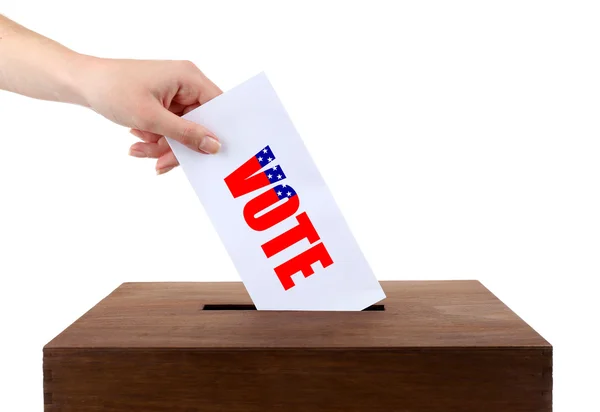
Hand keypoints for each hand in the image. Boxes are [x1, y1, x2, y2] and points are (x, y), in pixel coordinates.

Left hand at [80, 57, 221, 173]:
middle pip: (198, 124)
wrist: (81, 82)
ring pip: (182, 130)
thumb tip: (214, 146)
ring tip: (139, 149)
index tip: (208, 155)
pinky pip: (170, 128)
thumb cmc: (112, 89)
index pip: (217, 107)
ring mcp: (175, 94)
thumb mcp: (151, 117)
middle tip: (160, 163)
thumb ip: (186, 134)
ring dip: (162, 145)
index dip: (215, 131)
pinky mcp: (164, 103)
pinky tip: (137, 141)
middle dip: (177, 145)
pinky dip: (156, 138)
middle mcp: (186, 83)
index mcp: (189, 77)